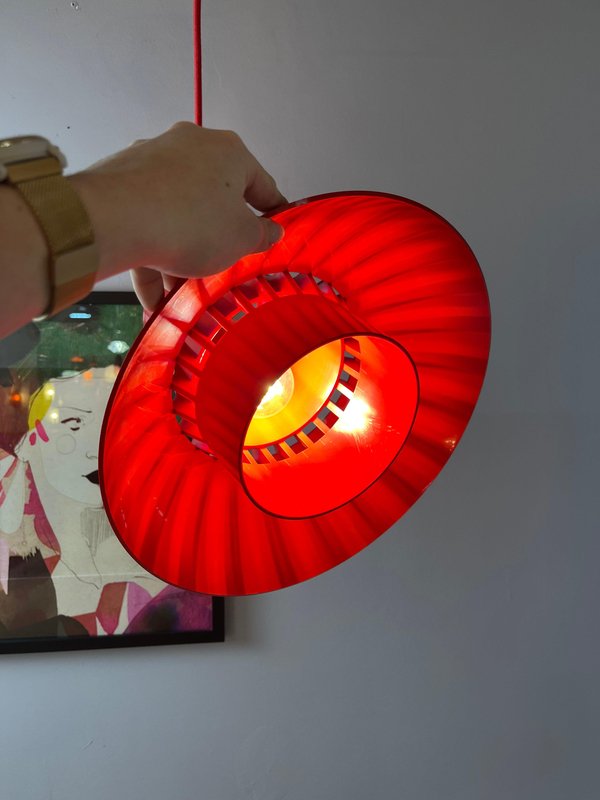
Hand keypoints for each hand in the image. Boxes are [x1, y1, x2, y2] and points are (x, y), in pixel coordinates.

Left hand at [71, 122, 286, 309]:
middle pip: (214, 200)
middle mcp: (191, 146)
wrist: (113, 218)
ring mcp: (152, 160)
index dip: (273, 214)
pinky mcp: (121, 180)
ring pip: (178, 213)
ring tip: (179, 293)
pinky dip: (153, 255)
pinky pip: (147, 220)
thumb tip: (271, 230)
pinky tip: (152, 295)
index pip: (262, 185)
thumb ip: (262, 236)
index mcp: (229, 152)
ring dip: (181, 254)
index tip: (275, 232)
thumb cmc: (192, 223)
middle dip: (217, 239)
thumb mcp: (242, 239)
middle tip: (221, 269)